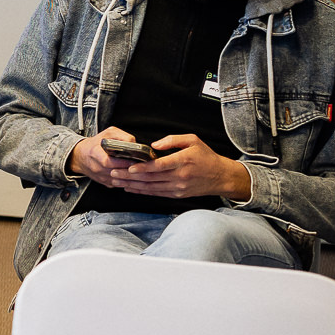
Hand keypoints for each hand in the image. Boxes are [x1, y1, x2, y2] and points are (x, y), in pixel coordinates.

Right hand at [67, 127, 140, 185]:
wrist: (80, 157)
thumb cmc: (94, 144)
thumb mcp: (106, 133)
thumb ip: (121, 136)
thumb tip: (134, 142)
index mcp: (95, 153)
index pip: (108, 162)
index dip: (122, 163)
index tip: (133, 161)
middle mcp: (96, 167)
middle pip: (116, 173)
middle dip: (130, 171)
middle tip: (142, 168)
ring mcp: (101, 177)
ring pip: (119, 182)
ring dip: (131, 179)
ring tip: (141, 174)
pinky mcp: (105, 183)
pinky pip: (118, 185)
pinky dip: (128, 182)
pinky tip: (135, 178)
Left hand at [112, 133, 249, 200]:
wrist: (221, 176)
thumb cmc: (206, 156)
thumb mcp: (193, 140)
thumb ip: (172, 140)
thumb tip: (154, 145)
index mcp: (183, 161)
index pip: (159, 166)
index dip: (143, 168)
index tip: (129, 167)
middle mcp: (179, 176)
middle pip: (150, 178)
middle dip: (129, 177)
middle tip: (113, 173)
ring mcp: (178, 187)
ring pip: (150, 187)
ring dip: (132, 185)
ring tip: (116, 181)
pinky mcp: (177, 194)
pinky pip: (156, 193)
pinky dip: (142, 191)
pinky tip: (130, 188)